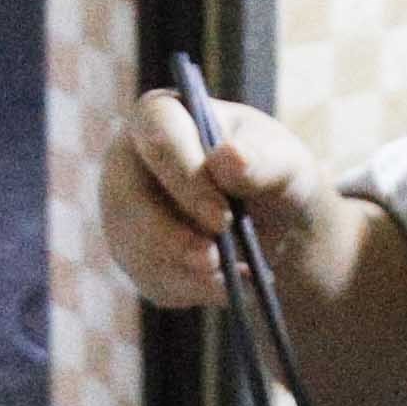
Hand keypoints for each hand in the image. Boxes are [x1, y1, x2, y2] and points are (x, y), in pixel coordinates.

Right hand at [99, 86, 324, 311]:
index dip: (186, 179)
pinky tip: (224, 282)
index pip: (158, 138)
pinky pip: (149, 279)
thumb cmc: (273, 175)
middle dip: (172, 238)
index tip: (222, 218)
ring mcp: (122, 210)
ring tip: (237, 275)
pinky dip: (192, 289)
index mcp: (162, 116)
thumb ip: (263, 161)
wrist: (273, 221)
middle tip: (214, 262)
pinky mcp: (130, 253)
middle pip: (128, 200)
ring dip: (187, 270)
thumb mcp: (285, 163)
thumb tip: (228, 159)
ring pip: (136, 248)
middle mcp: (127, 160)